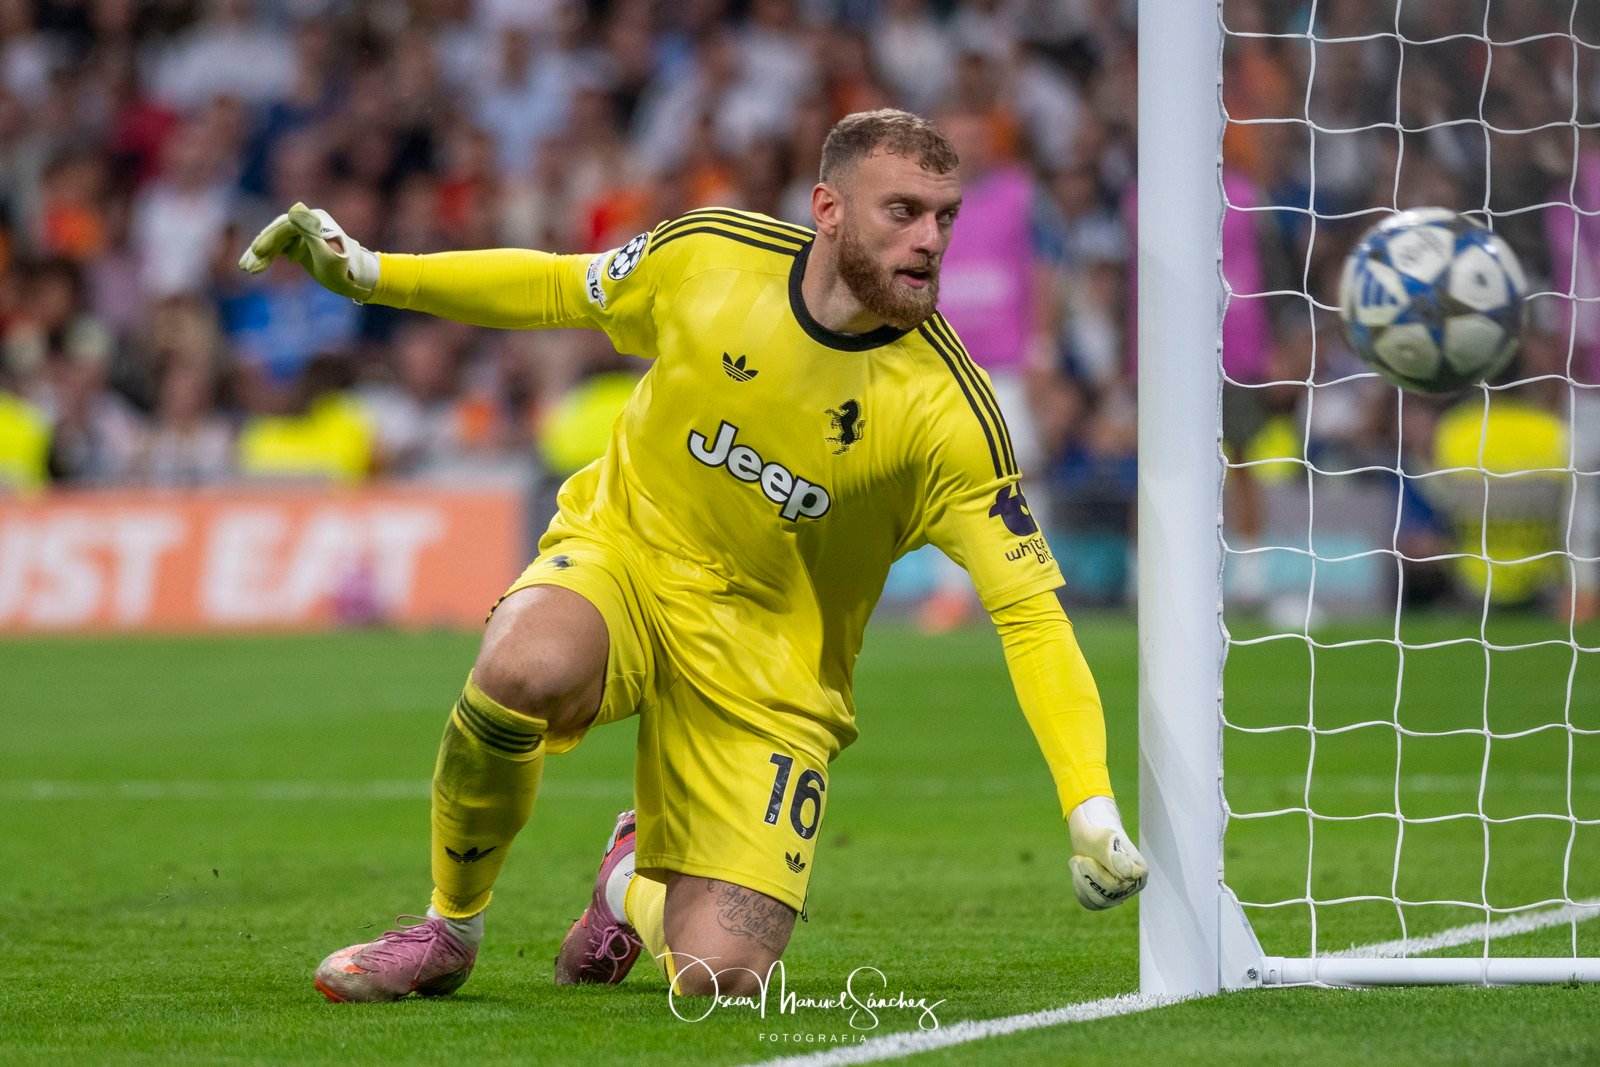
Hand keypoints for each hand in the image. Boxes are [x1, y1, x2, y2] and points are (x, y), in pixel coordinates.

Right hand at [238, 202, 378, 301]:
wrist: (359, 281)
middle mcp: (308, 221)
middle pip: (277, 233)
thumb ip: (311, 232)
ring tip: (247, 269)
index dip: (269, 239)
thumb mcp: (328, 254)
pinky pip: (279, 249)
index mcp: (315, 219)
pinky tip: (258, 267)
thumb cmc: (345, 270)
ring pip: (275, 242)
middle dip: (261, 250)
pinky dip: (268, 258)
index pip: (284, 226)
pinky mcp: (301, 245)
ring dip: (261, 256)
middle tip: (247, 267)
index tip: (258, 253)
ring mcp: (304, 233)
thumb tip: (296, 207)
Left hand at [1067, 796, 1148, 910]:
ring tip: (1077, 863)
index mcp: (1140, 871)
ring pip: (1098, 900)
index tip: (1087, 859)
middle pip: (1107, 893)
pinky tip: (1078, 874)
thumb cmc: (1098, 835)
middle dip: (1087, 875)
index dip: (1097, 872)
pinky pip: (1091, 903)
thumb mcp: (1101, 840)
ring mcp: (1122, 894)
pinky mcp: (1108, 900)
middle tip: (1079, 859)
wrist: (1092, 837)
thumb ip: (1111, 855)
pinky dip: (1080, 888)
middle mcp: (1134, 886)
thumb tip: (1127, 873)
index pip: (1117, 883)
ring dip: (1081, 880)